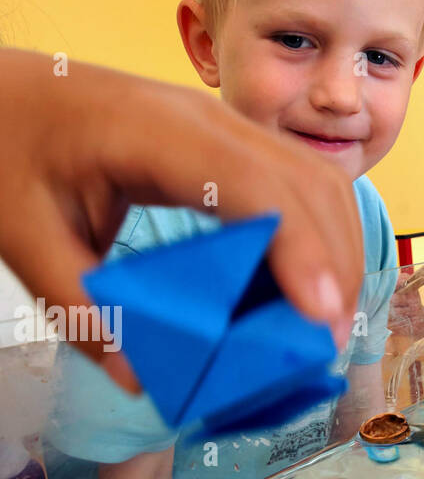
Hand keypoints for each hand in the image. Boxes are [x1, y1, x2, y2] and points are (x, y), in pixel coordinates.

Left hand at [0, 49, 364, 389]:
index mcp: (153, 132)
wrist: (11, 98)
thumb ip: (80, 308)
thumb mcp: (24, 236)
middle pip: (307, 182)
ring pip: (318, 180)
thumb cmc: (13, 154)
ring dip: (337, 251)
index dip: (300, 249)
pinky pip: (300, 184)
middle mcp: (208, 119)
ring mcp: (228, 128)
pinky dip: (319, 237)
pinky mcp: (234, 147)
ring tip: (325, 325)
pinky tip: (304, 291)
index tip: (320, 319)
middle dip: (334, 264)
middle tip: (327, 344)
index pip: (254, 184)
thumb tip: (139, 379)